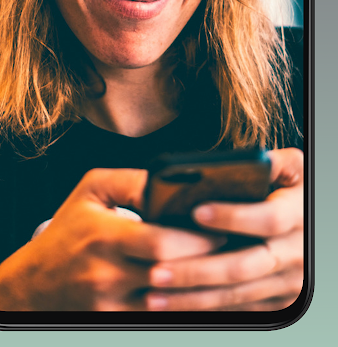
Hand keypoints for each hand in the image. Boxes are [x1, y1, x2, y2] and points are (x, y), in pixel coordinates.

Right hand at [0, 168, 221, 310]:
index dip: (194, 237)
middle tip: (223, 245)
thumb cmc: (68, 231)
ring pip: (168, 299)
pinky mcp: (114, 321)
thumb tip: (169, 182)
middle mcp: (107, 273)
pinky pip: (156, 316)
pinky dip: (177, 303)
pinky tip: (192, 289)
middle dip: (203, 259)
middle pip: (170, 272)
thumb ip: (132, 181)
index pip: (160, 242)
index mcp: (104, 235)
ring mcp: (111, 303)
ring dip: (194, 283)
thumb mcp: (92, 190)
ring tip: (216, 266)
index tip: (215, 228)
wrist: (34, 282)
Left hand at [145, 148, 303, 310]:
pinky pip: (239, 307)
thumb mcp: (293, 167)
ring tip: (155, 292)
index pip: (267, 219)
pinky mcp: (277, 300)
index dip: (233, 216)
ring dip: (193, 296)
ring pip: (236, 293)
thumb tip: (238, 161)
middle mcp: (297, 253)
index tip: (195, 212)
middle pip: (243, 265)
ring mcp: (288, 281)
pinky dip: (205, 306)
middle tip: (157, 269)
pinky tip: (175, 303)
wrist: (313, 222)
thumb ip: (269, 161)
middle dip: (197, 269)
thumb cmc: (295, 188)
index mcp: (299, 214)